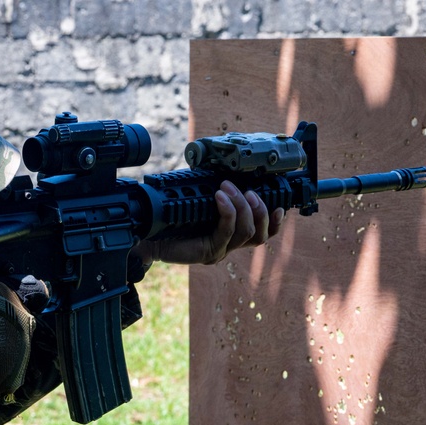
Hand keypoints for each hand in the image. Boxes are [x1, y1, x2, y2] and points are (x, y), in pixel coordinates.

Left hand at [133, 180, 284, 265]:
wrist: (148, 235)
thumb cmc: (171, 218)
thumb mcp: (200, 201)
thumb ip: (218, 194)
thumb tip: (229, 171)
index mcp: (230, 235)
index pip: (262, 234)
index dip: (274, 222)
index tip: (278, 204)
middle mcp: (228, 245)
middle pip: (259, 234)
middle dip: (258, 208)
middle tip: (246, 190)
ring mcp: (220, 251)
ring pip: (246, 232)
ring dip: (242, 206)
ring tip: (228, 188)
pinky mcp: (208, 252)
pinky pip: (226, 232)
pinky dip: (228, 212)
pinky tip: (219, 197)